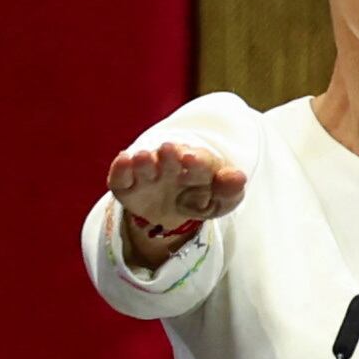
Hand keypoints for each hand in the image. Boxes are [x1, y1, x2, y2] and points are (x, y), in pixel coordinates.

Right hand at [108, 136, 246, 259]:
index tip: (191, 158)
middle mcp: (171, 165)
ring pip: (145, 166)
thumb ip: (230, 191)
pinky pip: (121, 178)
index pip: (201, 162)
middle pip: (171, 160)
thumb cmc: (202, 199)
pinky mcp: (126, 187)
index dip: (197, 162)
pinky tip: (123, 159)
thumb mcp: (221, 201)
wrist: (172, 209)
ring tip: (143, 157)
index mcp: (198, 166)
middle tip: (168, 149)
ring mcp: (147, 175)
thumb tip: (238, 178)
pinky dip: (120, 170)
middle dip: (170, 156)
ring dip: (144, 162)